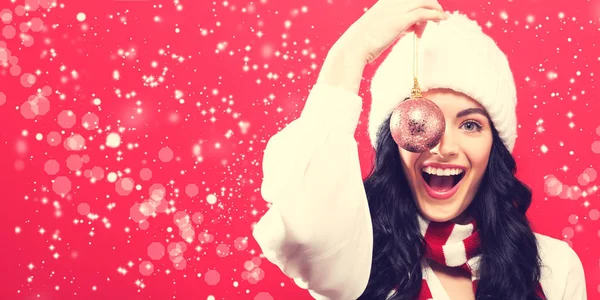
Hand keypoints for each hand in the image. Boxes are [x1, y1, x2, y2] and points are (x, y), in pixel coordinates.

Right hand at [317, 0, 446, 93]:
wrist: (354, 46)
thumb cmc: (364, 41)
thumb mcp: (379, 27)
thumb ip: (394, 23)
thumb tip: (408, 28)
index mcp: (386, 1)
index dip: (421, 3)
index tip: (425, 13)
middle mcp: (393, 2)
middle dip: (431, 4)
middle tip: (436, 17)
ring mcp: (397, 9)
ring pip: (426, 2)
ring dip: (436, 9)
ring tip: (442, 18)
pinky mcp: (402, 20)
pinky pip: (425, 13)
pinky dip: (436, 15)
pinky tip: (442, 20)